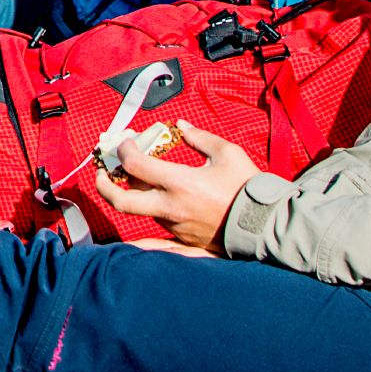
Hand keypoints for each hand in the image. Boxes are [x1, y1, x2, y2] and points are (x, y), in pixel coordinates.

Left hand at [93, 120, 257, 250]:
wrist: (268, 223)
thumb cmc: (248, 187)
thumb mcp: (226, 153)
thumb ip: (199, 137)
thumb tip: (181, 125)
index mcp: (179, 182)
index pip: (135, 165)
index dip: (123, 150)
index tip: (125, 143)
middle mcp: (171, 207)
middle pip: (123, 201)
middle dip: (104, 185)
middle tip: (102, 173)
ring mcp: (176, 228)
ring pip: (143, 212)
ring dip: (135, 197)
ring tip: (138, 183)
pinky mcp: (185, 243)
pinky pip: (157, 245)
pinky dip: (141, 243)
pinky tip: (127, 246)